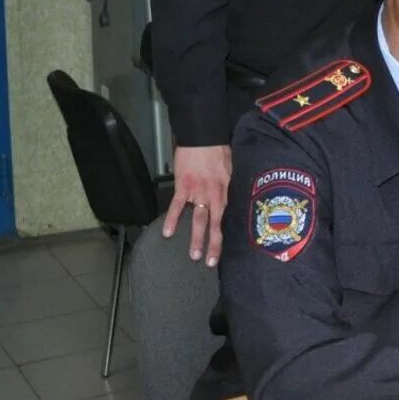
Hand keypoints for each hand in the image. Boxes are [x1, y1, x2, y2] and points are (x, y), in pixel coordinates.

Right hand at [162, 144, 232, 265]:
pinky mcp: (183, 186)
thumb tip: (229, 198)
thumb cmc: (218, 151)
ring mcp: (198, 192)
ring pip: (198, 219)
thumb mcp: (231, 169)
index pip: (227, 218)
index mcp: (226, 192)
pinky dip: (171, 219)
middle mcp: (214, 195)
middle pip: (216, 224)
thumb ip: (229, 186)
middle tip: (211, 262)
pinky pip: (177, 206)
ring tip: (194, 256)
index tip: (226, 251)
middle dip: (214, 244)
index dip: (227, 235)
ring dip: (196, 238)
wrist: (203, 136)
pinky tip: (167, 233)